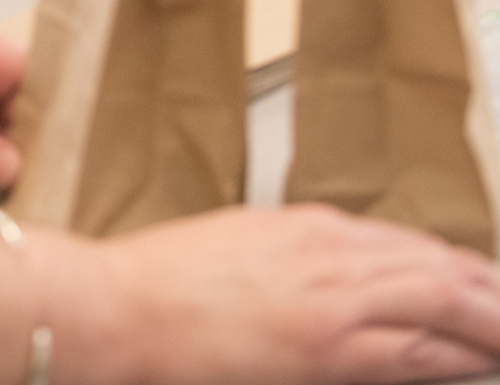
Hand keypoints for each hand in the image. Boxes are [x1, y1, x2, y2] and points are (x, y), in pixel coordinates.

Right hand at [41, 204, 499, 384]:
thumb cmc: (164, 286)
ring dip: (491, 318)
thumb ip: (295, 261)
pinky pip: (420, 350)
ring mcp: (336, 298)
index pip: (410, 246)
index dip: (456, 270)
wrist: (122, 307)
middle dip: (489, 292)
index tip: (481, 288)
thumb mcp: (240, 249)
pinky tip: (485, 357)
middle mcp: (333, 252)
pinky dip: (463, 352)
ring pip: (444, 301)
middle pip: (440, 267)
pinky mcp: (331, 346)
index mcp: (311, 227)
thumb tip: (330, 287)